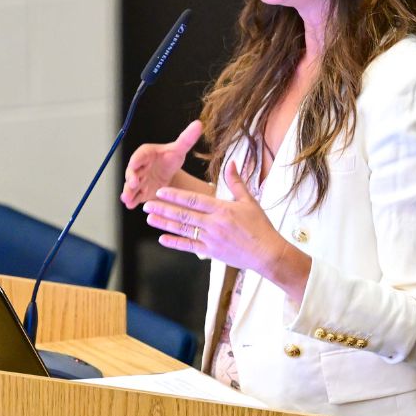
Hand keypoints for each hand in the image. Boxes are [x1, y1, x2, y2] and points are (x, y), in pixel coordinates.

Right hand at [120, 120, 203, 208]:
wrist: (169, 174)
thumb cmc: (171, 159)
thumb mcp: (179, 149)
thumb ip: (187, 138)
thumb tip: (198, 124)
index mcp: (147, 153)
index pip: (140, 155)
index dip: (137, 159)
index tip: (134, 163)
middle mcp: (139, 167)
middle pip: (132, 171)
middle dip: (131, 177)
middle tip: (133, 183)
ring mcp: (138, 180)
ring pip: (130, 186)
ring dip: (128, 191)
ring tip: (127, 198)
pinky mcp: (140, 192)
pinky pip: (134, 196)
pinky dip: (131, 200)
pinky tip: (130, 204)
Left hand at [145, 160, 309, 289]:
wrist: (267, 253)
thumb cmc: (260, 227)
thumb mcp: (249, 201)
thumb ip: (236, 182)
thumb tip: (231, 162)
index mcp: (222, 209)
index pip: (194, 200)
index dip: (175, 195)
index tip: (161, 191)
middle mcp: (214, 224)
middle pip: (183, 215)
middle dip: (163, 209)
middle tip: (147, 204)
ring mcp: (211, 239)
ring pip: (183, 230)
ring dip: (165, 224)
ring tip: (150, 218)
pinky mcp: (211, 252)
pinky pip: (190, 246)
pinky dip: (175, 243)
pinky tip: (162, 239)